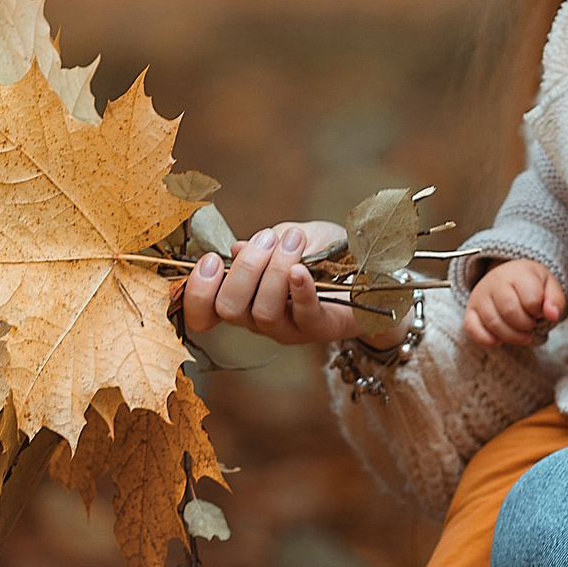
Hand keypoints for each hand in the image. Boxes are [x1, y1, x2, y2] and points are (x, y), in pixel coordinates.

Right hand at [179, 221, 382, 347]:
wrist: (371, 275)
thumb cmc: (324, 255)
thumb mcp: (289, 237)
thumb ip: (263, 243)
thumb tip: (235, 249)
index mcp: (242, 299)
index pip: (203, 313)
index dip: (196, 293)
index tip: (209, 261)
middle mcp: (257, 320)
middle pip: (229, 309)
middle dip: (243, 269)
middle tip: (266, 241)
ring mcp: (287, 329)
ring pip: (262, 312)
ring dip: (273, 271)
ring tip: (292, 242)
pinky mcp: (318, 329)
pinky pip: (303, 314)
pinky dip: (299, 289)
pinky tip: (301, 269)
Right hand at [465, 259, 563, 347]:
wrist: (507, 275)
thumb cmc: (531, 284)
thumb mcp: (549, 285)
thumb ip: (556, 300)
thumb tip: (552, 315)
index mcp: (518, 273)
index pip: (531, 299)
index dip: (539, 312)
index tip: (539, 310)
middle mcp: (495, 282)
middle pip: (510, 311)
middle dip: (526, 325)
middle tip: (531, 324)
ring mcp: (480, 296)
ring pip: (493, 323)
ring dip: (512, 336)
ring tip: (522, 334)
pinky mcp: (470, 310)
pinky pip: (472, 328)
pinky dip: (487, 340)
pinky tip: (499, 341)